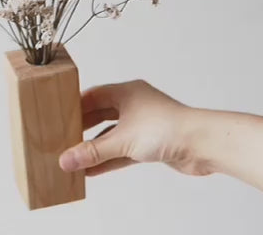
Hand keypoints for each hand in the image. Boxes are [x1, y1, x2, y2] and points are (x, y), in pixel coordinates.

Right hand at [59, 80, 210, 176]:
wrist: (202, 144)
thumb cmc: (168, 127)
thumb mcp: (122, 140)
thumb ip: (93, 152)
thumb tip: (68, 159)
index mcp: (126, 92)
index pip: (94, 95)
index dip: (76, 106)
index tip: (60, 116)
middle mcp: (134, 104)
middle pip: (101, 115)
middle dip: (84, 128)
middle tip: (65, 137)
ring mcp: (142, 124)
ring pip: (112, 134)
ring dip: (96, 147)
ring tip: (76, 156)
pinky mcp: (150, 142)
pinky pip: (123, 149)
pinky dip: (110, 158)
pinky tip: (94, 169)